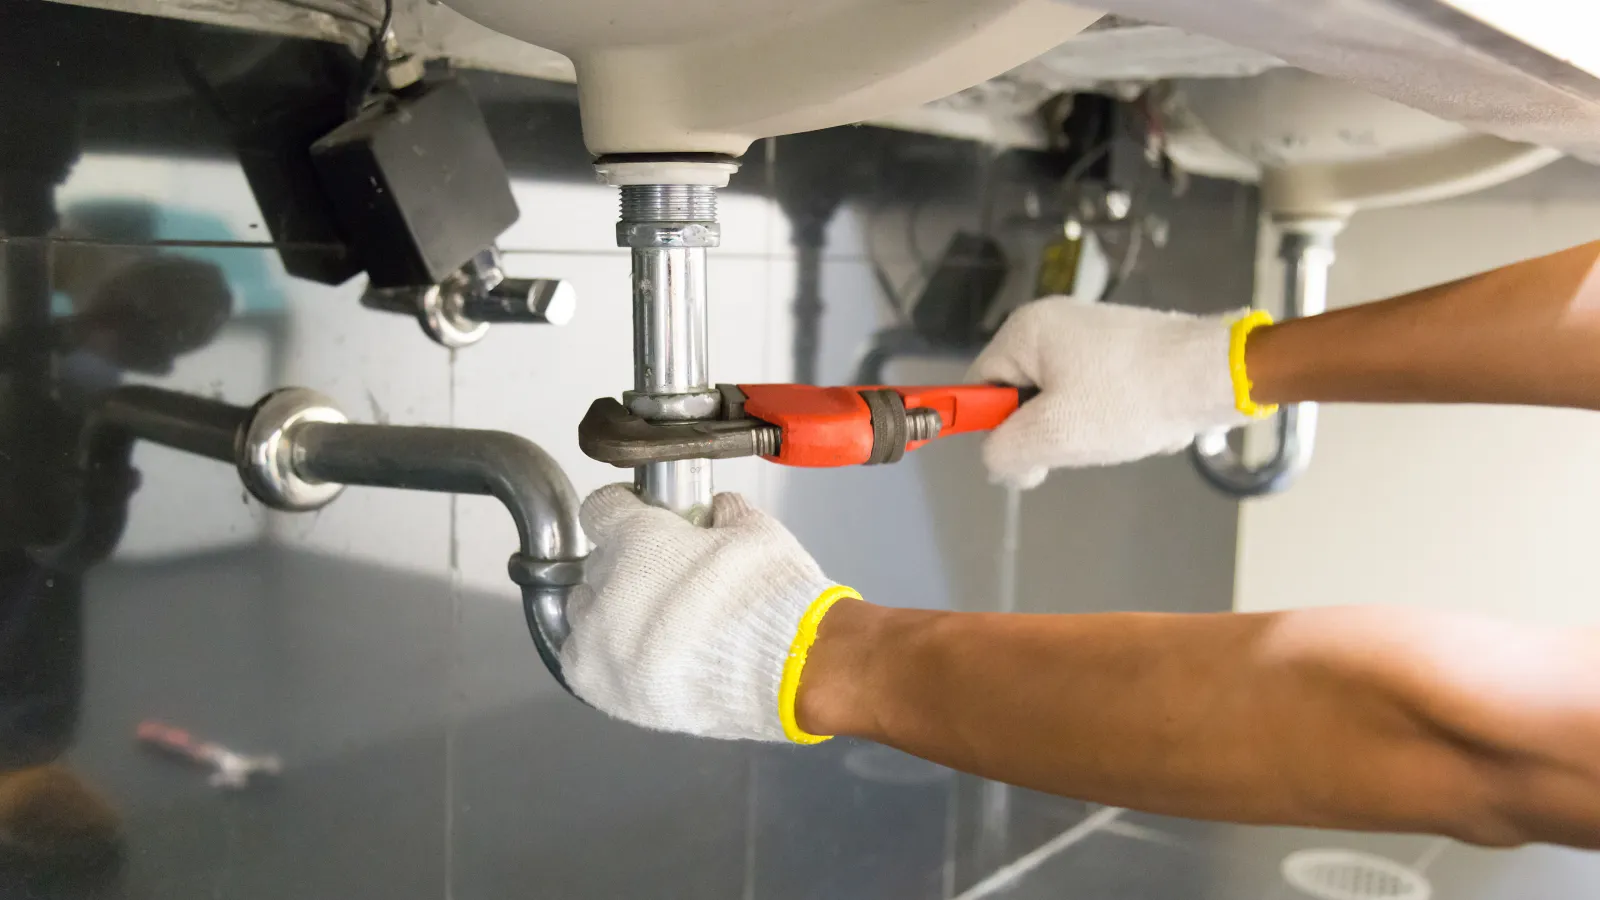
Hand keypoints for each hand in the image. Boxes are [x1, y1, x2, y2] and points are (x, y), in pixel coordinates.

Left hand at [560, 485, 857, 742]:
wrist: (791, 670)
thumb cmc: (772, 596)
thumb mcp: (757, 531)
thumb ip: (725, 513)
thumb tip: (719, 510)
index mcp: (638, 540)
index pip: (600, 510)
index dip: (623, 510)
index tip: (639, 518)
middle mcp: (607, 589)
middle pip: (597, 564)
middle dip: (627, 565)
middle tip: (664, 578)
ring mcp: (599, 642)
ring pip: (584, 611)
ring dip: (610, 610)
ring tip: (652, 622)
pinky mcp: (601, 687)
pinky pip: (582, 659)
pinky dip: (602, 654)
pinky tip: (636, 654)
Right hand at [970, 299, 1247, 486]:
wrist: (1215, 375)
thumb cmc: (1129, 399)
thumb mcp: (1053, 435)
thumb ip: (1003, 453)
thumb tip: (1000, 462)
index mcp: (1026, 329)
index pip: (978, 386)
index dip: (994, 427)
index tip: (1025, 452)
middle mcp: (1054, 323)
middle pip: (1021, 396)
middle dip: (1049, 431)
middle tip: (1079, 443)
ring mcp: (1092, 334)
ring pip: (1062, 403)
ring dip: (1086, 430)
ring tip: (1117, 431)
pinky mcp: (1123, 350)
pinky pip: (1097, 397)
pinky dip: (1113, 418)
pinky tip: (1139, 422)